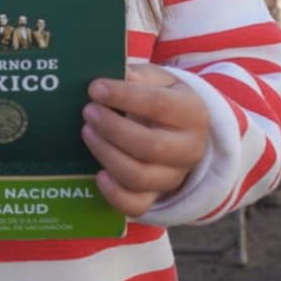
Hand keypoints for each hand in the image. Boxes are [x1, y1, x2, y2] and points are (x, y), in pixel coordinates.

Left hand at [82, 64, 209, 216]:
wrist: (180, 133)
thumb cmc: (163, 99)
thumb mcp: (159, 81)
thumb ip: (139, 76)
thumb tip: (117, 75)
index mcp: (193, 114)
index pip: (159, 105)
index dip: (124, 96)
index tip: (95, 88)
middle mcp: (189, 149)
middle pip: (150, 146)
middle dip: (113, 128)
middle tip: (88, 112)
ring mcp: (174, 177)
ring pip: (139, 176)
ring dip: (107, 154)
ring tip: (87, 132)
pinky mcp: (157, 197)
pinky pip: (136, 206)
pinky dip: (114, 193)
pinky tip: (98, 174)